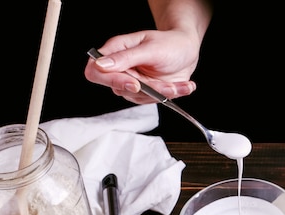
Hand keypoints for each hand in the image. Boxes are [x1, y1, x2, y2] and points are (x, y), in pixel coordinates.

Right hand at [84, 30, 200, 102]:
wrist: (188, 50)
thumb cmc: (170, 43)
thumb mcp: (150, 48)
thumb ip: (126, 57)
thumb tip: (100, 65)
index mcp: (116, 51)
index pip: (96, 71)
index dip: (110, 80)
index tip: (134, 84)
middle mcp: (122, 69)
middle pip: (121, 88)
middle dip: (149, 89)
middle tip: (168, 86)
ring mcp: (133, 82)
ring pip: (140, 97)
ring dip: (162, 93)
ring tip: (178, 84)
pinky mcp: (146, 92)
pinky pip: (154, 100)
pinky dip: (171, 95)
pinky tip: (184, 86)